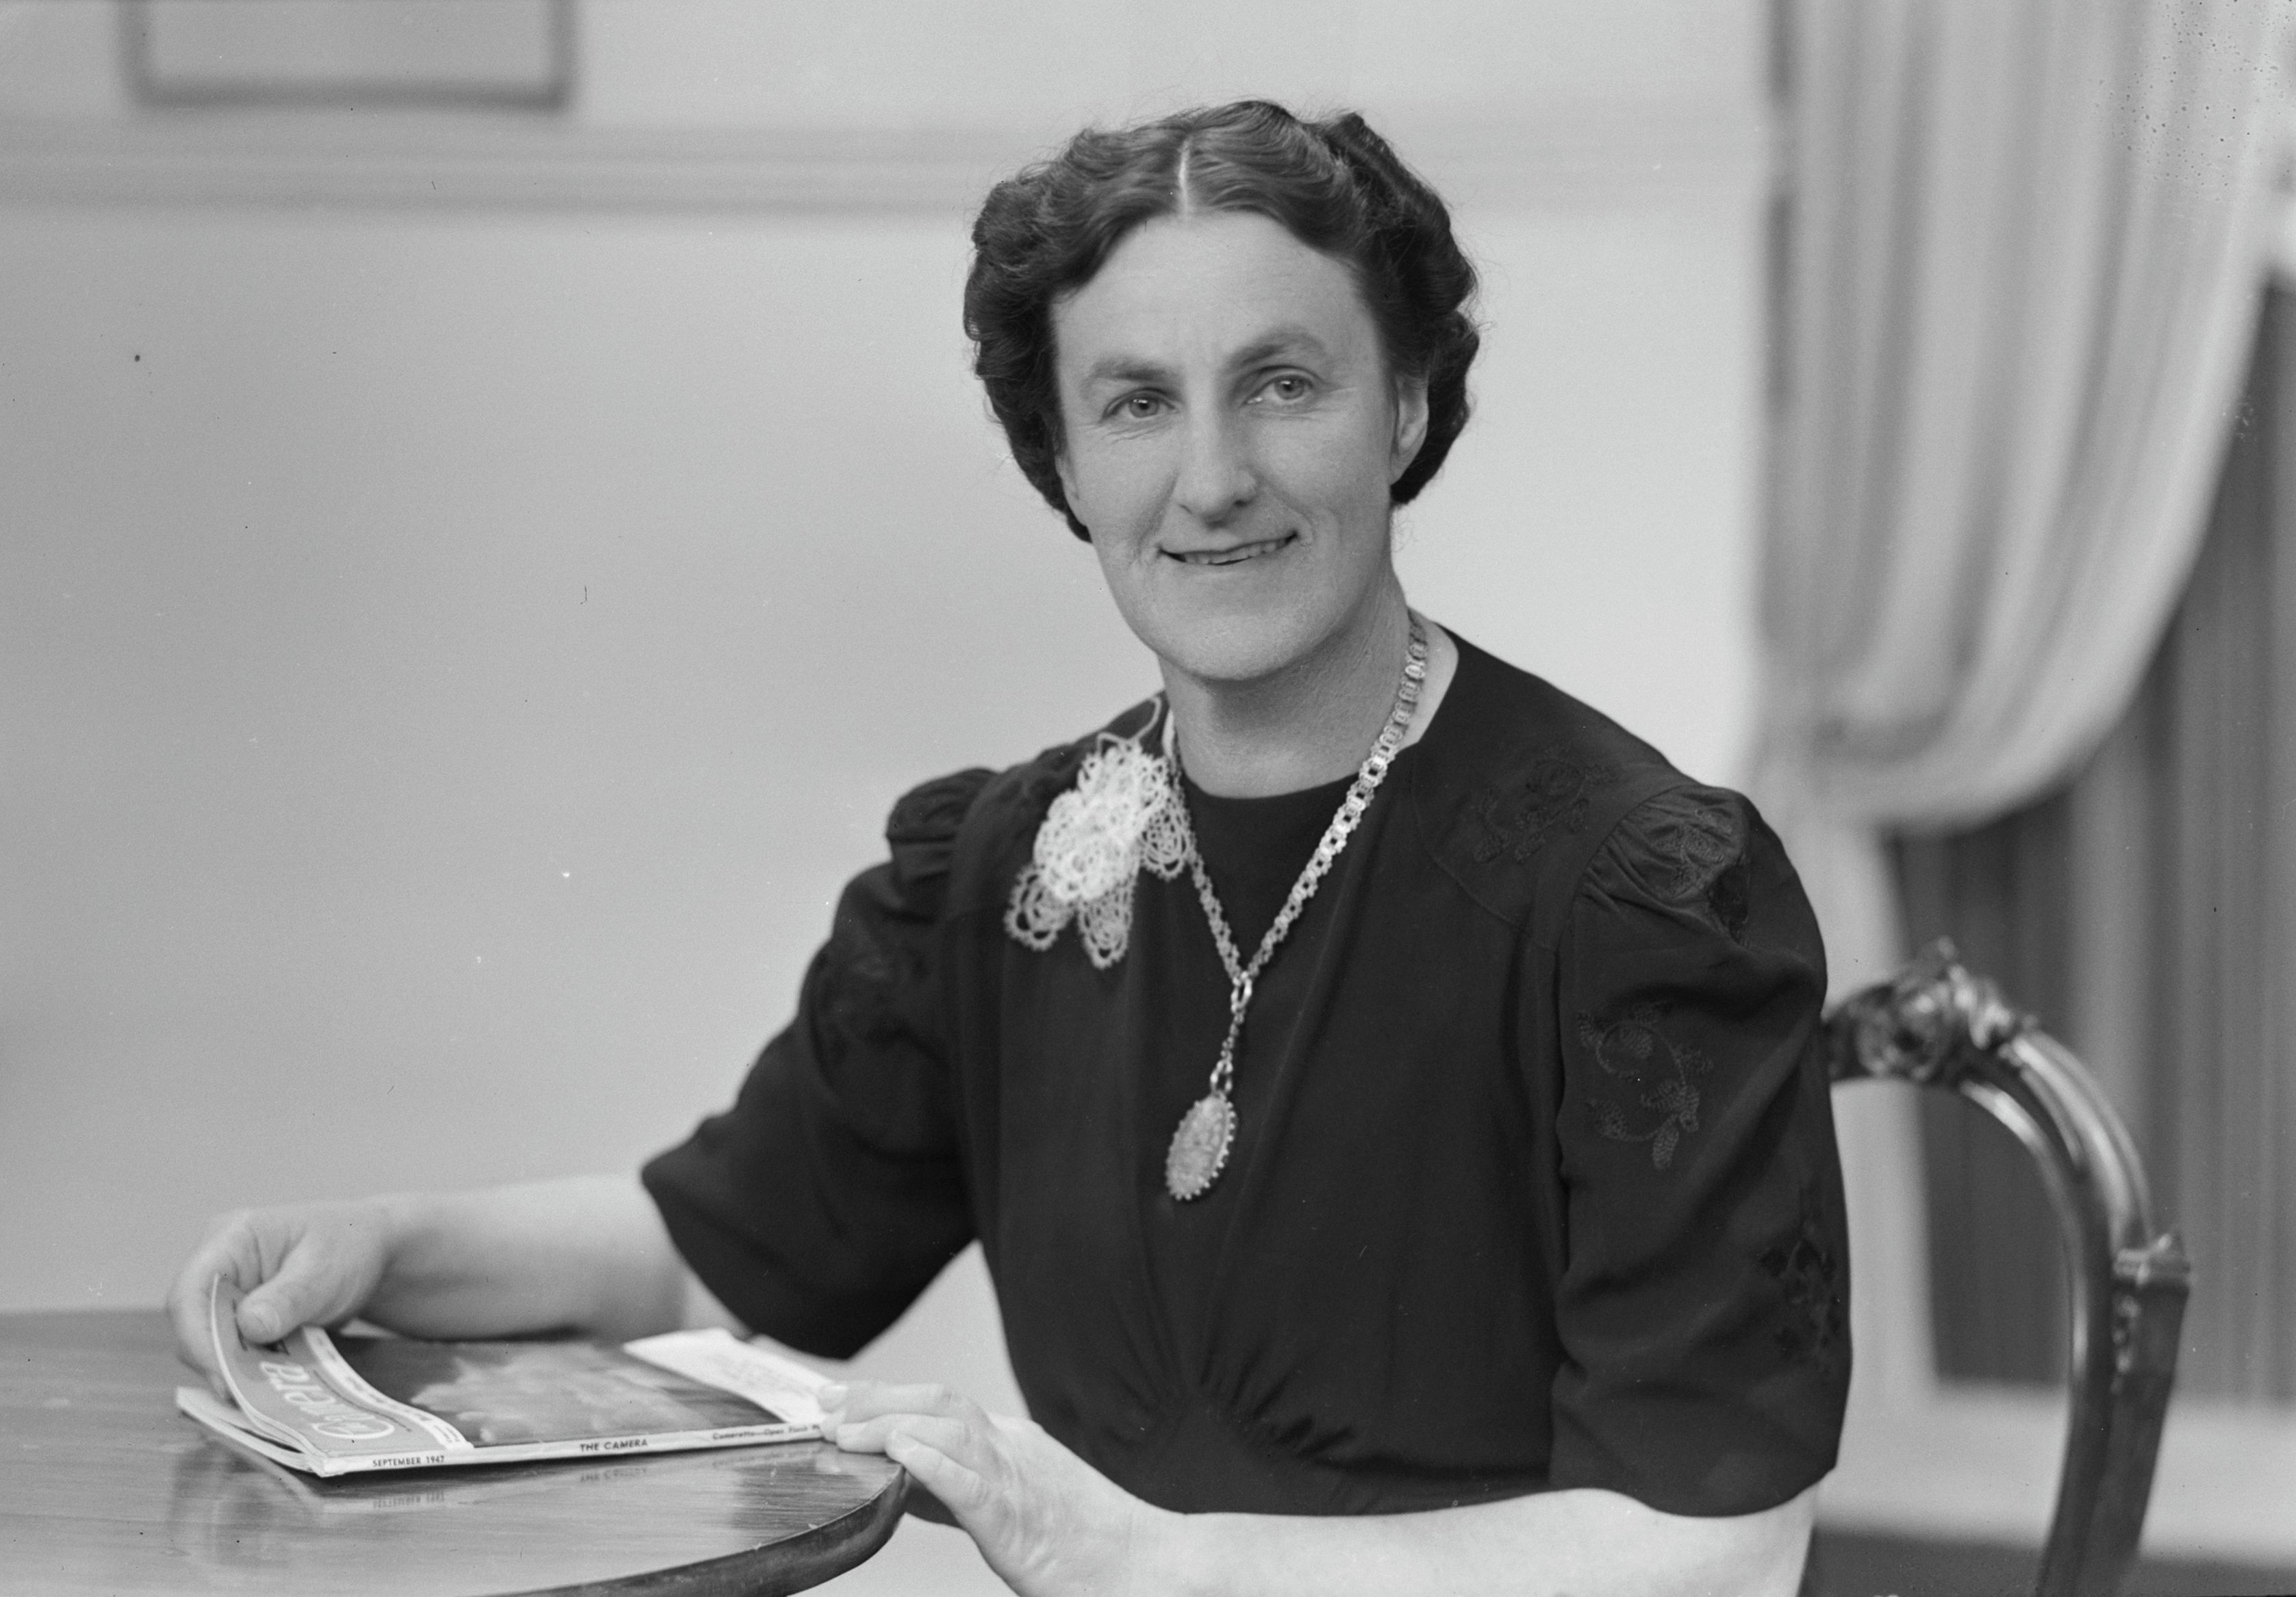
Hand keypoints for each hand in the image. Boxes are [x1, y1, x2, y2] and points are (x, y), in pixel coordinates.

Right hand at [165, 1198, 396, 1399]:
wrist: (372, 1251)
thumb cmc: (349, 1247)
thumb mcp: (325, 1269)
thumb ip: (289, 1297)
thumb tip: (249, 1326)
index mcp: (231, 1238)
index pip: (189, 1291)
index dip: (196, 1336)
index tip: (222, 1373)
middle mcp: (219, 1265)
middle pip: (191, 1321)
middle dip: (212, 1359)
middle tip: (240, 1395)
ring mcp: (227, 1292)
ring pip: (207, 1340)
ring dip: (229, 1368)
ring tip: (256, 1396)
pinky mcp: (239, 1316)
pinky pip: (230, 1347)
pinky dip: (245, 1367)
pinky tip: (265, 1386)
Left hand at [821, 1381, 1175, 1596]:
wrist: (1147, 1567)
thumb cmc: (1083, 1548)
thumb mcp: (1011, 1506)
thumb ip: (957, 1491)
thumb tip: (902, 1476)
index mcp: (1013, 1444)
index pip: (940, 1405)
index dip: (885, 1396)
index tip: (841, 1401)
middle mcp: (1014, 1448)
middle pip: (939, 1402)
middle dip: (876, 1398)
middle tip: (825, 1406)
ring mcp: (1020, 1479)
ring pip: (950, 1430)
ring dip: (889, 1425)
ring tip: (843, 1432)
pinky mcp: (1020, 1520)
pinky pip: (972, 1484)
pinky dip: (932, 1464)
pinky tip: (900, 1456)